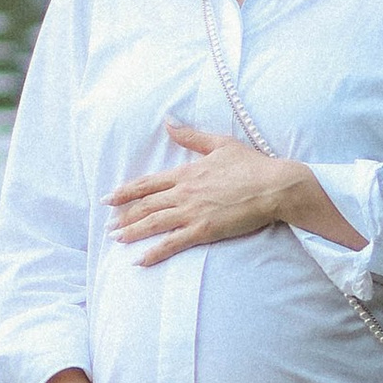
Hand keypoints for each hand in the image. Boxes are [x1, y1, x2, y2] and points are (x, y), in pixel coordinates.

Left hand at [110, 121, 308, 265]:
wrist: (274, 186)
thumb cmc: (251, 164)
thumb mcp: (219, 143)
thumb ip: (190, 136)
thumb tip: (168, 121)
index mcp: (186, 173)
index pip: (147, 183)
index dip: (125, 191)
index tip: (109, 199)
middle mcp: (184, 193)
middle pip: (145, 205)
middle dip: (124, 216)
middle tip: (108, 225)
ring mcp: (192, 212)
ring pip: (153, 223)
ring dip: (132, 232)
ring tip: (116, 239)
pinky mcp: (203, 230)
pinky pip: (172, 243)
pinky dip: (153, 253)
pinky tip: (139, 261)